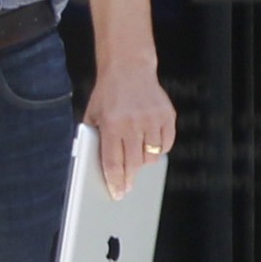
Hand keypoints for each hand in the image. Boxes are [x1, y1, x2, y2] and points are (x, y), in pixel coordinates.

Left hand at [83, 57, 175, 199]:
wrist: (129, 67)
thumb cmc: (107, 95)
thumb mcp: (92, 115)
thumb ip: (93, 139)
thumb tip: (98, 167)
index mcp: (111, 123)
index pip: (114, 162)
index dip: (116, 182)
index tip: (118, 193)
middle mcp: (133, 122)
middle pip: (134, 163)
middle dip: (130, 178)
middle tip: (127, 185)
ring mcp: (152, 119)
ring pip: (152, 156)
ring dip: (144, 163)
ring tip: (136, 159)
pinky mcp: (167, 115)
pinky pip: (166, 144)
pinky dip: (159, 150)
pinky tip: (150, 146)